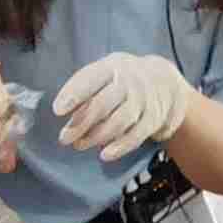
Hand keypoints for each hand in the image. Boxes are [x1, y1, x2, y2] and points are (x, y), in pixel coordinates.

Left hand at [55, 47, 191, 159]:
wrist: (164, 81)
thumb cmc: (122, 80)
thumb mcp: (105, 72)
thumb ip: (85, 88)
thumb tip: (61, 110)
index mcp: (112, 66)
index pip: (91, 78)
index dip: (74, 94)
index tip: (57, 110)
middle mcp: (129, 82)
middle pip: (103, 103)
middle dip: (81, 123)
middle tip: (64, 138)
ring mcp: (143, 100)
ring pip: (118, 121)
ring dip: (96, 136)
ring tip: (79, 144)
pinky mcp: (153, 119)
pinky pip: (136, 135)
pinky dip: (120, 146)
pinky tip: (104, 155)